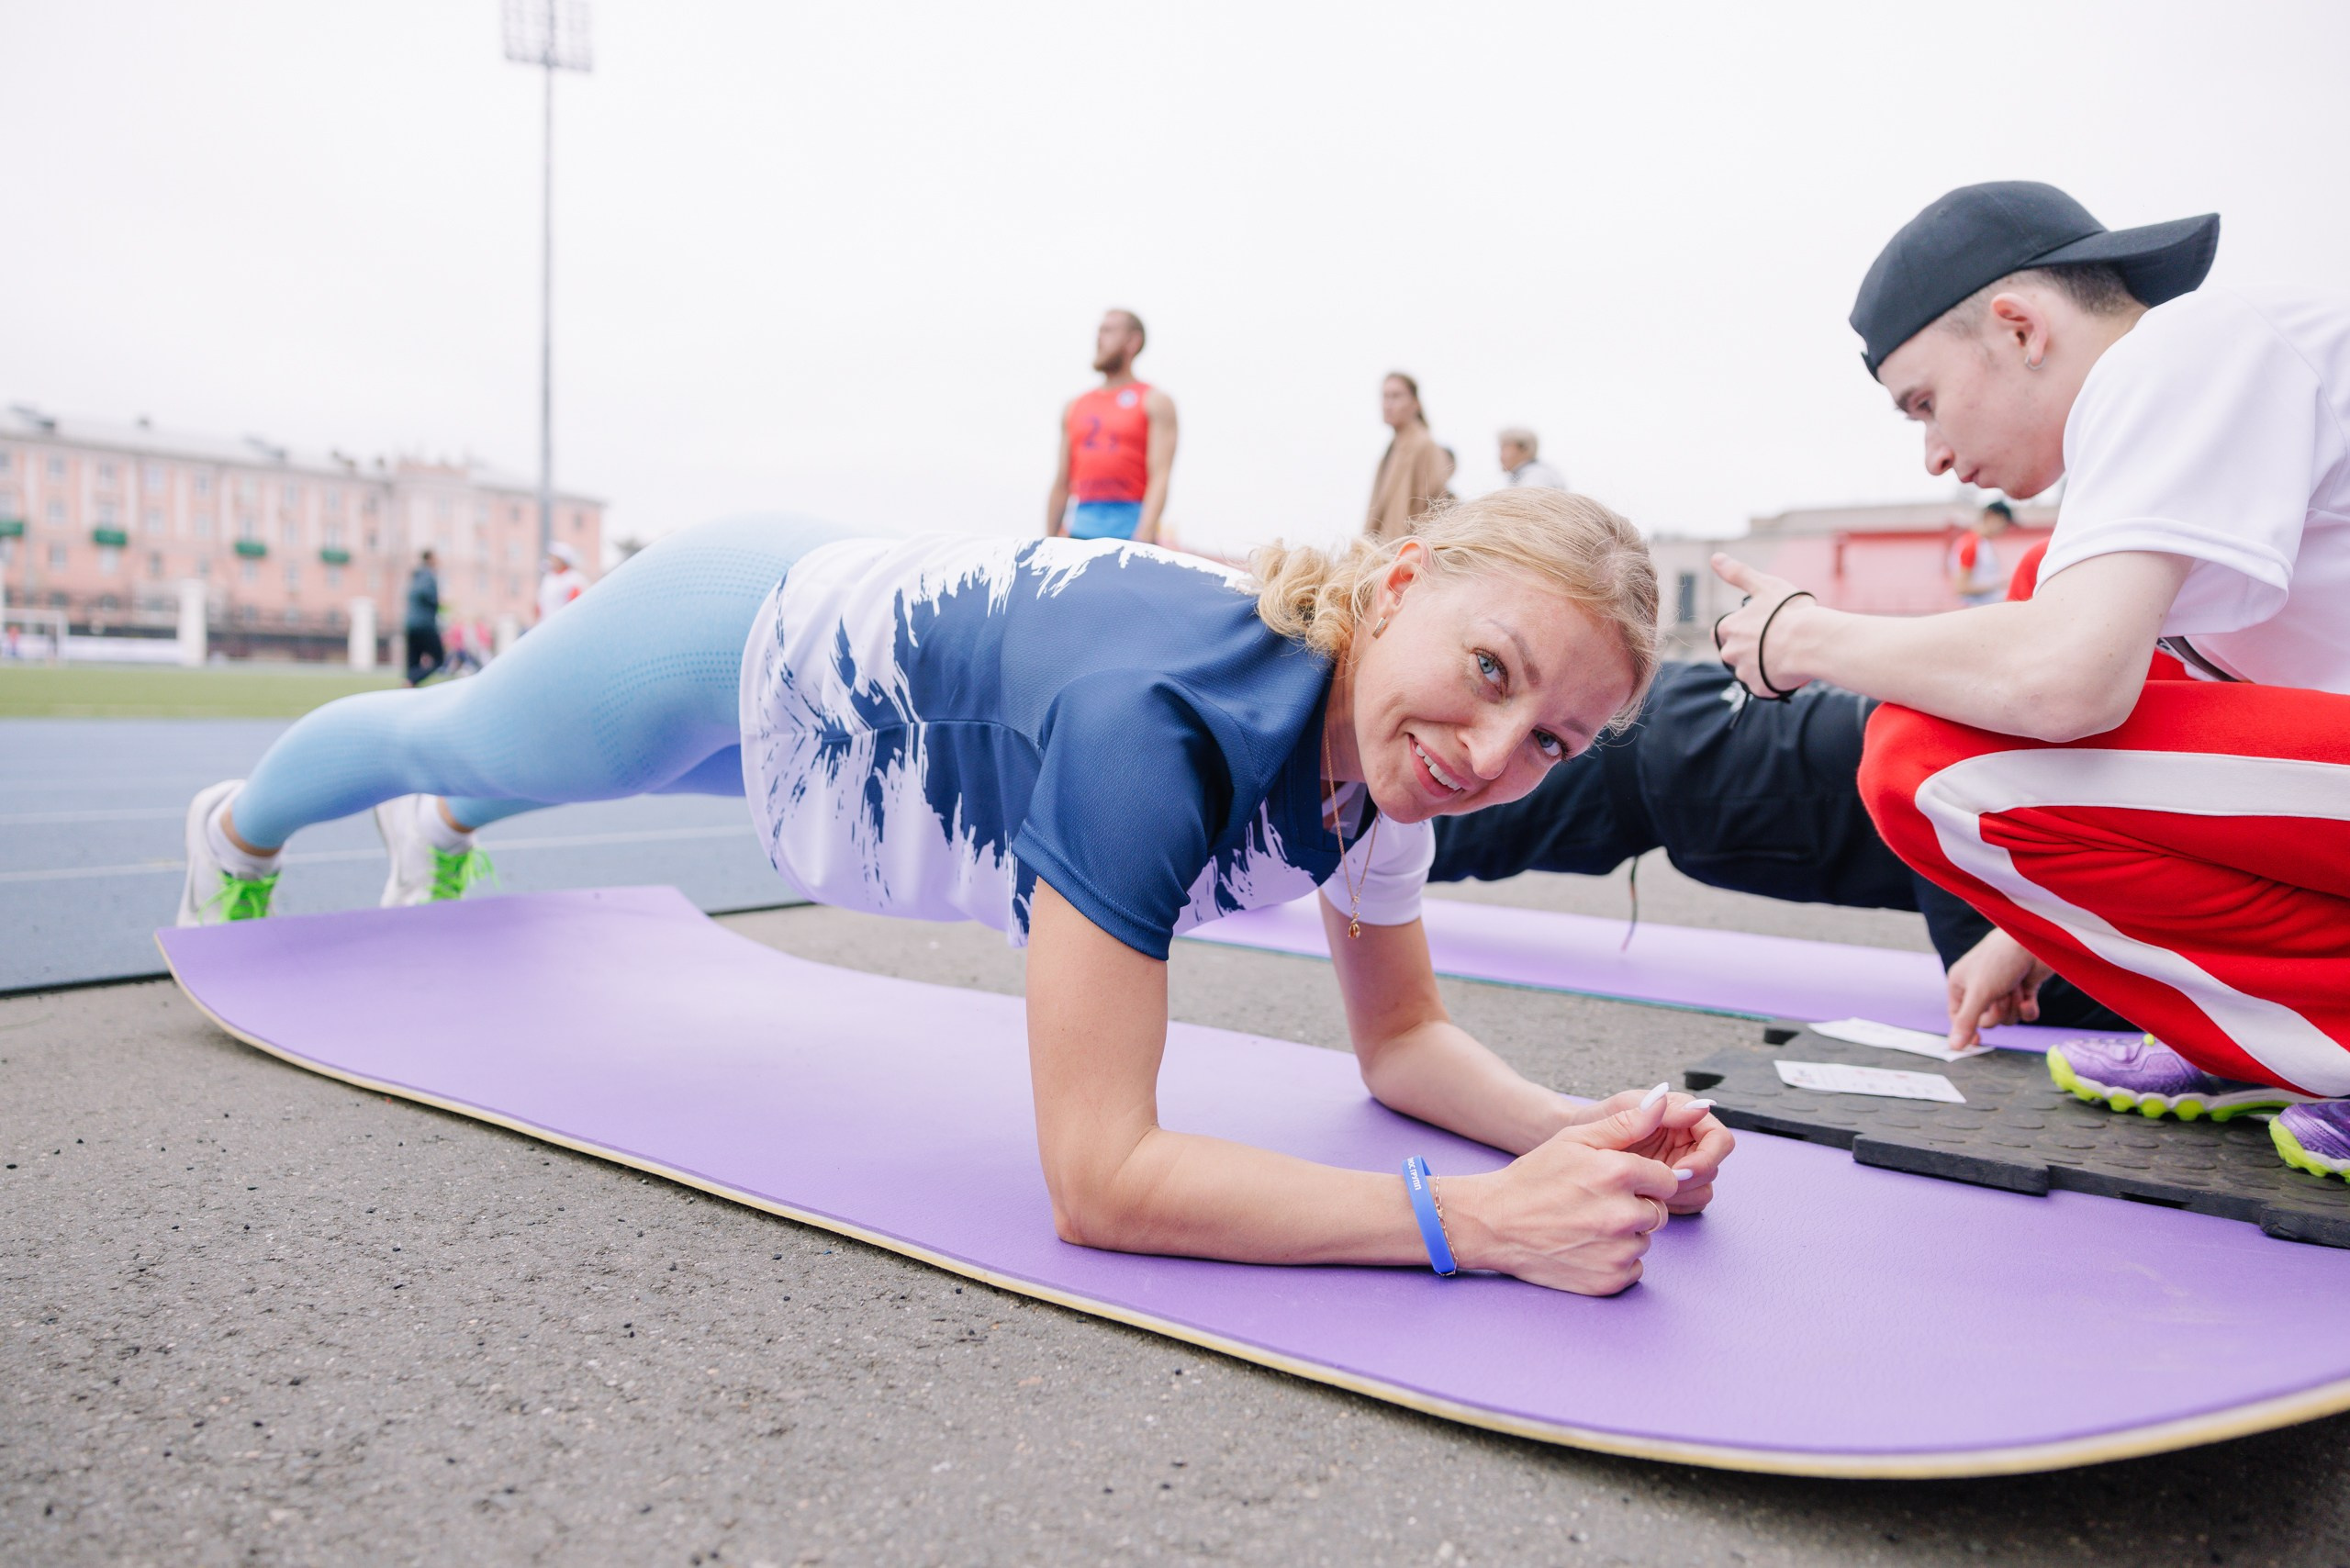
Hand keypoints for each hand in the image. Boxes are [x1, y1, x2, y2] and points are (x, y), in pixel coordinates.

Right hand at [1446, 1092, 1693, 1294]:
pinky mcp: (1609, 1280)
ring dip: (1625, 1234)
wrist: (1494, 1223)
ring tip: (1586, 1225)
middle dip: (1635, 1206)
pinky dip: (1614, 1261)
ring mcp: (1617, 1252)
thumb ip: (1626, 1122)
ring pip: (1644, 1240)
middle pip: (1658, 1212)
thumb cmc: (1534, 1178)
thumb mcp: (1574, 1138)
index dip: (1644, 1179)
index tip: (1616, 1182)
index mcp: (1619, 1174)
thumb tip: (1664, 1099)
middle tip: (1596, 1203)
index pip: (1668, 1180)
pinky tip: (1586, 1247)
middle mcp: (1623, 1215)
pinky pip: (1633, 1268)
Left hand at [1563, 1084, 1733, 1213]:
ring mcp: (1680, 1166)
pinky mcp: (1670, 1189)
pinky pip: (1687, 1204)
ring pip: (1703, 1189)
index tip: (1681, 1170)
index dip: (1708, 1156)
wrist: (1572, 1147)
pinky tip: (1646, 1200)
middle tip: (1659, 1186)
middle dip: (1690, 1180)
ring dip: (1680, 1195)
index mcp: (1682, 1117)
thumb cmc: (1594, 1121)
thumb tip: (1699, 1107)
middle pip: (1714, 1168)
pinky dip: (1672, 1206)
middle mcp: (1687, 1142)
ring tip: (1646, 1191)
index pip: (1719, 1139)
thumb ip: (1657, 1109)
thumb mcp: (1621, 1109)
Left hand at [1709, 555, 1815, 697]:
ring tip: (1785, 654)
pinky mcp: (1759, 689)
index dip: (1740, 629)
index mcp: (1727, 628)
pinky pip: (1763, 686)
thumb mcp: (1764, 585)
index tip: (1758, 627)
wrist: (1812, 641)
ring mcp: (1744, 672)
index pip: (1722, 631)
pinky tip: (1788, 669)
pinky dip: (1772, 680)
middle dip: (1750, 648)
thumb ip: (1737, 573)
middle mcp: (1730, 652)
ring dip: (1761, 665)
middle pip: (1735, 652)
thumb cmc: (1789, 611)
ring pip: (1749, 670)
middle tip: (1775, 640)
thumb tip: (1715, 558)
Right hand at [1945, 928, 2053, 1049]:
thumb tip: (1953, 1047)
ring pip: (2007, 1018)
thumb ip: (1967, 1022)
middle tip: (2001, 996)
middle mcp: (1980, 987)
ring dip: (2013, 1006)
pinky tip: (2029, 997)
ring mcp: (2003, 988)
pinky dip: (2028, 1008)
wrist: (2033, 941)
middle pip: (1987, 1019)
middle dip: (1997, 1011)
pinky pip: (2024, 1013)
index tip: (1978, 1042)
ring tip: (2015, 987)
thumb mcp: (1979, 993)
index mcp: (1961, 984)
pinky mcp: (2024, 989)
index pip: (1958, 1016)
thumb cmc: (1999, 960)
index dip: (1967, 1029)